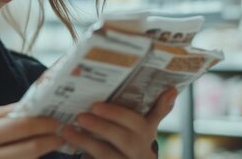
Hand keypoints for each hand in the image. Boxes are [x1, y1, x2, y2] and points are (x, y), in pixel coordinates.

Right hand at [0, 103, 64, 158]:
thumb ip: (1, 114)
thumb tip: (28, 107)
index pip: (21, 127)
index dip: (43, 123)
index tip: (56, 119)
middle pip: (30, 149)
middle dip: (51, 140)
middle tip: (62, 133)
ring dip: (43, 154)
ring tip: (52, 144)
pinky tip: (34, 156)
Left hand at [62, 87, 176, 158]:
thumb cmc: (134, 142)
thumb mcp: (146, 127)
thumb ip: (158, 110)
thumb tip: (173, 90)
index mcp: (146, 135)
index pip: (135, 123)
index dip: (116, 114)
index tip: (96, 106)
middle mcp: (140, 152)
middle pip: (122, 140)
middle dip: (100, 127)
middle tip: (80, 116)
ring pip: (107, 155)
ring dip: (85, 142)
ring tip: (68, 131)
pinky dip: (84, 156)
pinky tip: (69, 146)